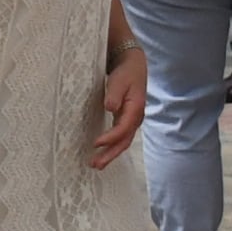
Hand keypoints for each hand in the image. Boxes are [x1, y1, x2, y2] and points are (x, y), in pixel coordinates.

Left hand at [86, 51, 144, 170]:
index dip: (110, 138)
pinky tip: (102, 151)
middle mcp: (135, 118)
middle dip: (110, 154)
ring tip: (96, 164)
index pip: (123, 128)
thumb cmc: (126, 73)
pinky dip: (112, 146)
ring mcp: (131, 120)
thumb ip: (114, 94)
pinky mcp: (126, 120)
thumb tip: (110, 108)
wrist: (134, 66)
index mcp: (135, 109)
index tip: (96, 143)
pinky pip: (120, 136)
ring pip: (123, 141)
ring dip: (110, 153)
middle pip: (124, 141)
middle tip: (96, 165)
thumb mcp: (119, 80)